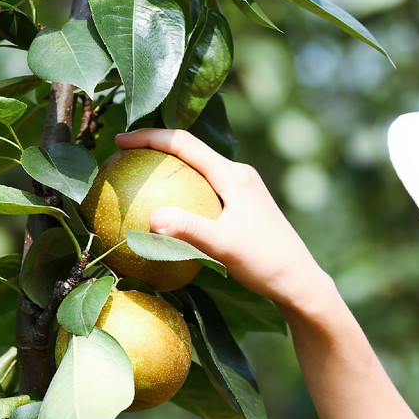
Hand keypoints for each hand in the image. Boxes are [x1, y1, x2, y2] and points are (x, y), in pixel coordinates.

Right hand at [114, 129, 330, 311]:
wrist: (299, 281)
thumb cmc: (265, 264)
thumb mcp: (224, 247)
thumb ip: (188, 230)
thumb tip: (151, 218)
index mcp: (234, 175)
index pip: (185, 144)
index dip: (150, 137)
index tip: (119, 141)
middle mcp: (238, 174)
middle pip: (189, 150)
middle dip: (154, 147)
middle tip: (121, 157)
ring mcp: (241, 189)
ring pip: (196, 169)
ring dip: (167, 168)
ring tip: (136, 177)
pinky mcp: (241, 205)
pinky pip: (203, 189)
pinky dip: (179, 191)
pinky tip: (164, 210)